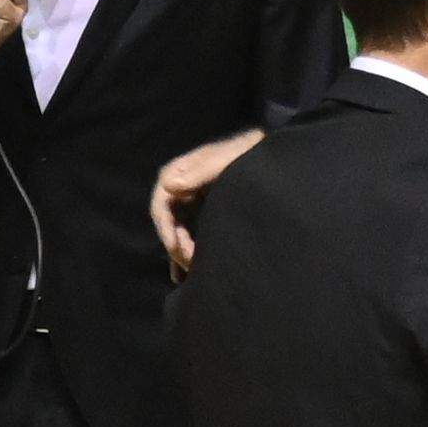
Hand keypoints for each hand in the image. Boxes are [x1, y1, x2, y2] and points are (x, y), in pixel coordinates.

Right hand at [148, 125, 260, 273]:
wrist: (266, 152)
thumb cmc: (244, 153)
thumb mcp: (223, 161)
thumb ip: (198, 172)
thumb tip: (168, 186)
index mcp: (179, 173)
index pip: (161, 204)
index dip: (166, 228)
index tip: (177, 248)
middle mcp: (180, 187)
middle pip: (169, 222)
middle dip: (176, 245)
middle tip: (192, 264)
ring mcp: (191, 199)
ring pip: (177, 231)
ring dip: (181, 253)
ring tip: (192, 274)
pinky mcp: (202, 210)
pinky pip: (188, 233)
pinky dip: (186, 252)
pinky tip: (184, 275)